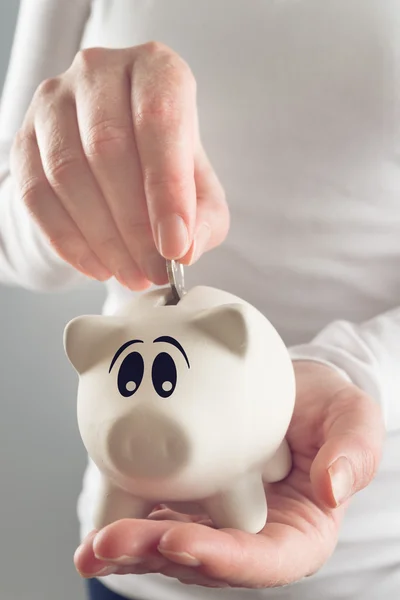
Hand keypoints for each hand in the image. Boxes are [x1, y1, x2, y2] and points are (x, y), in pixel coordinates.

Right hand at [11, 43, 228, 289]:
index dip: (167, 191)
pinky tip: (97, 266)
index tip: (175, 246)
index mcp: (155, 69)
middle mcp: (100, 71)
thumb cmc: (166, 166)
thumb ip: (204, 218)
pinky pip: (36, 194)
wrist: (118, 156)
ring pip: (67, 173)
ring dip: (102, 238)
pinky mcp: (25, 137)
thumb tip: (185, 248)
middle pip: (107, 149)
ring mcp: (54, 101)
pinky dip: (68, 240)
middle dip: (133, 225)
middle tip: (153, 270)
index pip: (159, 121)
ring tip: (130, 274)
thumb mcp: (201, 189)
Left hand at [74, 361, 384, 587]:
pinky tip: (96, 526)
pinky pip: (158, 513)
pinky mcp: (191, 495)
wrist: (289, 386)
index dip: (222, 559)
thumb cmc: (325, 406)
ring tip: (93, 546)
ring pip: (172, 545)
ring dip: (132, 548)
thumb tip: (332, 489)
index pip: (262, 560)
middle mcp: (252, 534)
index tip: (180, 541)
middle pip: (204, 559)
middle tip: (112, 544)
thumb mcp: (353, 417)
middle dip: (157, 555)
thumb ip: (355, 452)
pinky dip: (127, 520)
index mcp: (296, 531)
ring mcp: (217, 517)